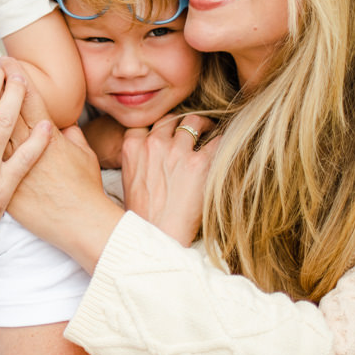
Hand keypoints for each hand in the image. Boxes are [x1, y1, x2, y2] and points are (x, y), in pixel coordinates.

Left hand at [0, 59, 122, 273]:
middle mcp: (25, 148)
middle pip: (0, 108)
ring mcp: (10, 167)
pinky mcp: (0, 186)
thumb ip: (70, 134)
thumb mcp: (84, 154)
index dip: (15, 77)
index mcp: (49, 136)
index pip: (29, 98)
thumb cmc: (86, 189)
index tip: (4, 61)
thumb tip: (61, 122)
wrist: (79, 224)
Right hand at [120, 115, 215, 246]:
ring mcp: (177, 151)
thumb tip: (156, 149)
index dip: (162, 125)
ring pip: (194, 121)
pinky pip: (217, 140)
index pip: (148, 121)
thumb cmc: (144, 214)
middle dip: (183, 121)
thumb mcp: (130, 178)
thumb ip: (141, 156)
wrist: (158, 236)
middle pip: (171, 118)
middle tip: (195, 128)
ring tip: (212, 130)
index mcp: (133, 146)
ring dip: (204, 124)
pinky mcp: (200, 164)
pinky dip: (222, 140)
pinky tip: (224, 144)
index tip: (171, 130)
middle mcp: (154, 143)